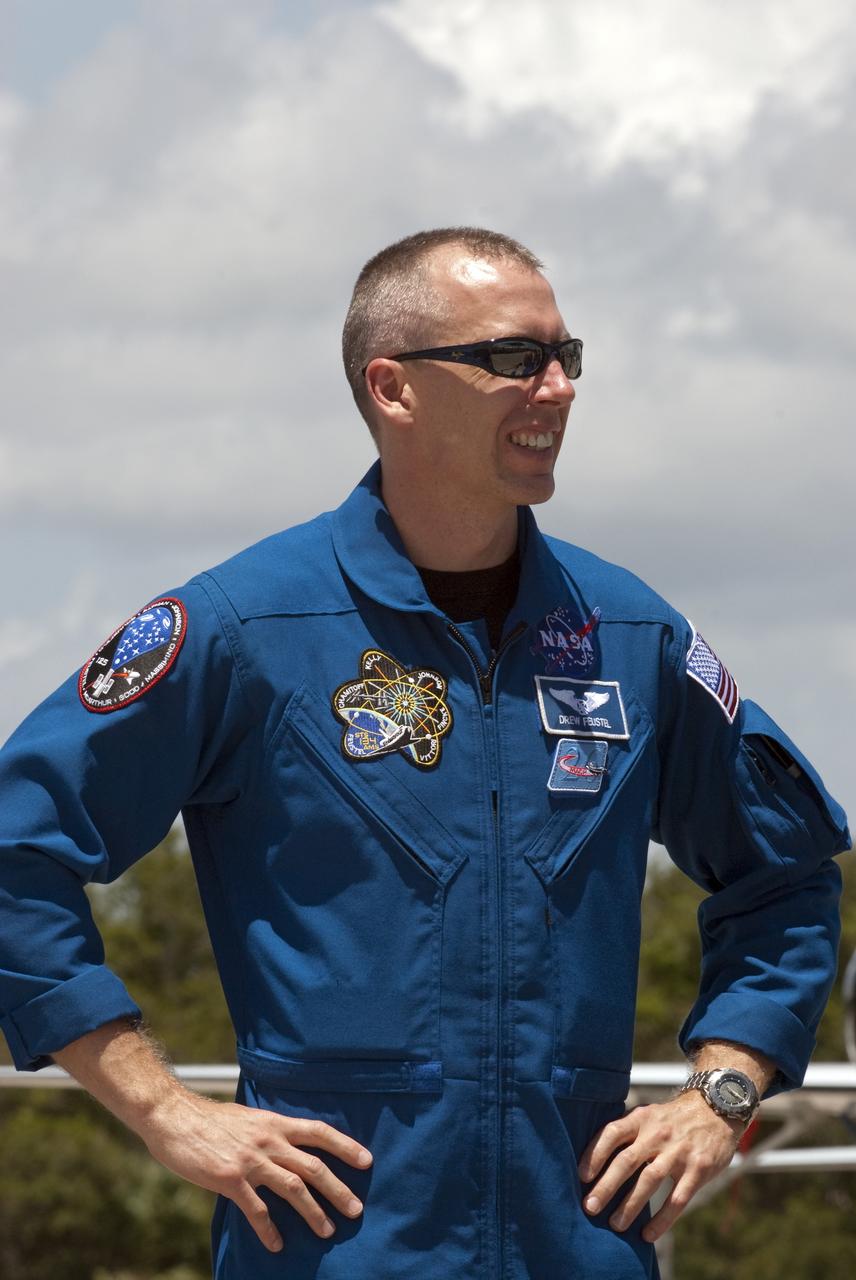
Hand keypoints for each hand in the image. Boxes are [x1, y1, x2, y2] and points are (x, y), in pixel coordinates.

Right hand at [144, 1090, 372, 1253]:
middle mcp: (268, 1140)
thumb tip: (288, 1145)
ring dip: (313, 1212)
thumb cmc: (210, 1119)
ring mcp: (250, 1160)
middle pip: (313, 1165)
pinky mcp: (229, 1179)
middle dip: (338, 1189)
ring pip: (293, 1188)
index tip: (367, 1160)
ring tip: (327, 1231)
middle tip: (356, 1210)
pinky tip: (277, 1245)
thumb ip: (269, 1132)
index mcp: (274, 1123)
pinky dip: (269, 1229)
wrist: (174, 1116)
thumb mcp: (248, 1117)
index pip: (319, 1131)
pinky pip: (256, 1209)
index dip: (345, 1146)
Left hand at [577, 1092, 741, 1242]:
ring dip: (630, 1205)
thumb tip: (593, 1158)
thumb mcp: (650, 1115)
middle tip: (589, 1208)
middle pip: (627, 1161)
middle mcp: (658, 1134)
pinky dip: (662, 1219)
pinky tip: (647, 1234)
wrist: (717, 1110)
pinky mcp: (698, 1169)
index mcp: (642, 1119)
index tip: (581, 1176)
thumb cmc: (673, 1119)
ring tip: (615, 1225)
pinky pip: (677, 1199)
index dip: (594, 1153)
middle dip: (606, 1186)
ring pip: (649, 1181)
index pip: (612, 1133)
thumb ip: (628, 1132)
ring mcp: (679, 1152)